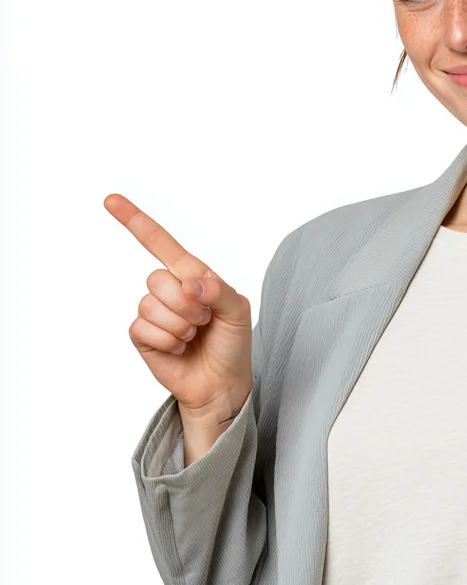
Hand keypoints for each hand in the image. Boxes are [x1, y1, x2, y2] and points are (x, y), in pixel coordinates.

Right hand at [105, 193, 252, 416]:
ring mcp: (154, 312)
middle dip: (187, 305)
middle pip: (158, 279)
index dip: (136, 221)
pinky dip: (167, 342)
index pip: (160, 243)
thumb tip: (191, 283)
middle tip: (204, 322)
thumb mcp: (239, 312)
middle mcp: (170, 289)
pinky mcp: (143, 336)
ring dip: (179, 326)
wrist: (221, 384)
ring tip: (192, 337)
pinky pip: (143, 328)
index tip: (110, 200)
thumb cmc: (232, 345)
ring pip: (151, 305)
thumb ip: (220, 290)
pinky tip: (178, 349)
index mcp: (193, 275)